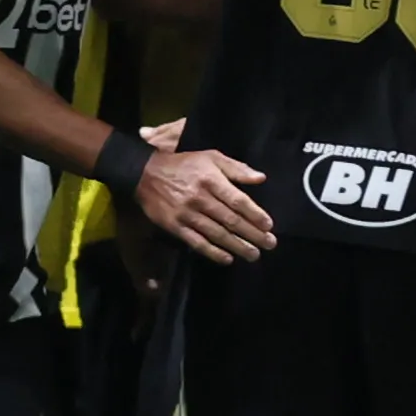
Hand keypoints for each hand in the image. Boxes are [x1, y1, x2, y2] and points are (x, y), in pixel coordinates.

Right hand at [134, 146, 276, 263]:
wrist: (145, 173)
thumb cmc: (183, 165)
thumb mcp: (210, 157)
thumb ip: (236, 168)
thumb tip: (261, 178)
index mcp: (211, 180)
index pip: (238, 200)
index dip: (255, 214)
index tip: (269, 225)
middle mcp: (201, 198)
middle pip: (231, 220)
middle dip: (252, 234)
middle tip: (269, 244)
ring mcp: (187, 214)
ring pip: (217, 233)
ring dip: (237, 246)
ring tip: (254, 255)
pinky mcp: (175, 226)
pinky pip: (197, 242)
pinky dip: (213, 252)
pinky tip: (227, 259)